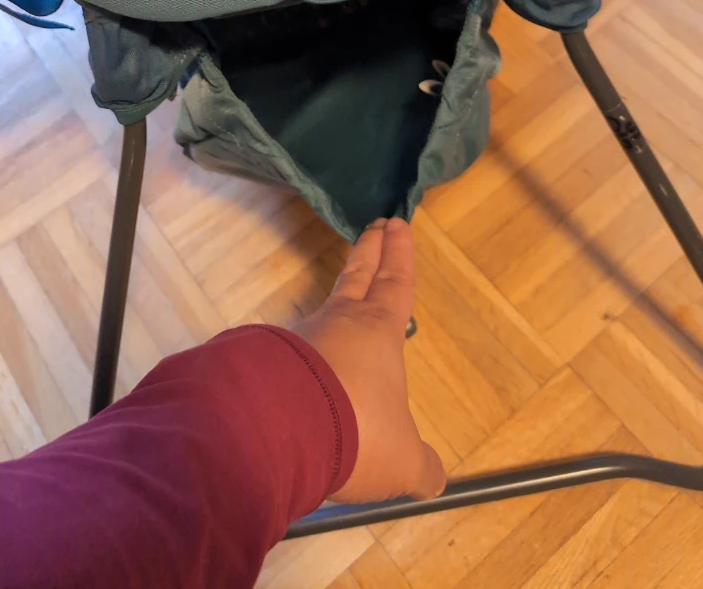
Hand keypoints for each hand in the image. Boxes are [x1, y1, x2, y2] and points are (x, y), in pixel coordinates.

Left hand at [292, 218, 445, 502]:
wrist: (278, 429)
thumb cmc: (359, 430)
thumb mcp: (401, 459)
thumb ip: (419, 466)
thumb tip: (433, 478)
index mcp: (378, 331)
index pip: (394, 284)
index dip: (399, 256)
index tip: (397, 223)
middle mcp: (338, 324)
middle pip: (357, 278)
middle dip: (369, 253)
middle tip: (375, 226)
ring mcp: (299, 339)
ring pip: (323, 315)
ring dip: (336, 309)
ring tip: (342, 314)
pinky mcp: (268, 361)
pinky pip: (294, 353)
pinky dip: (304, 357)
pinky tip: (303, 375)